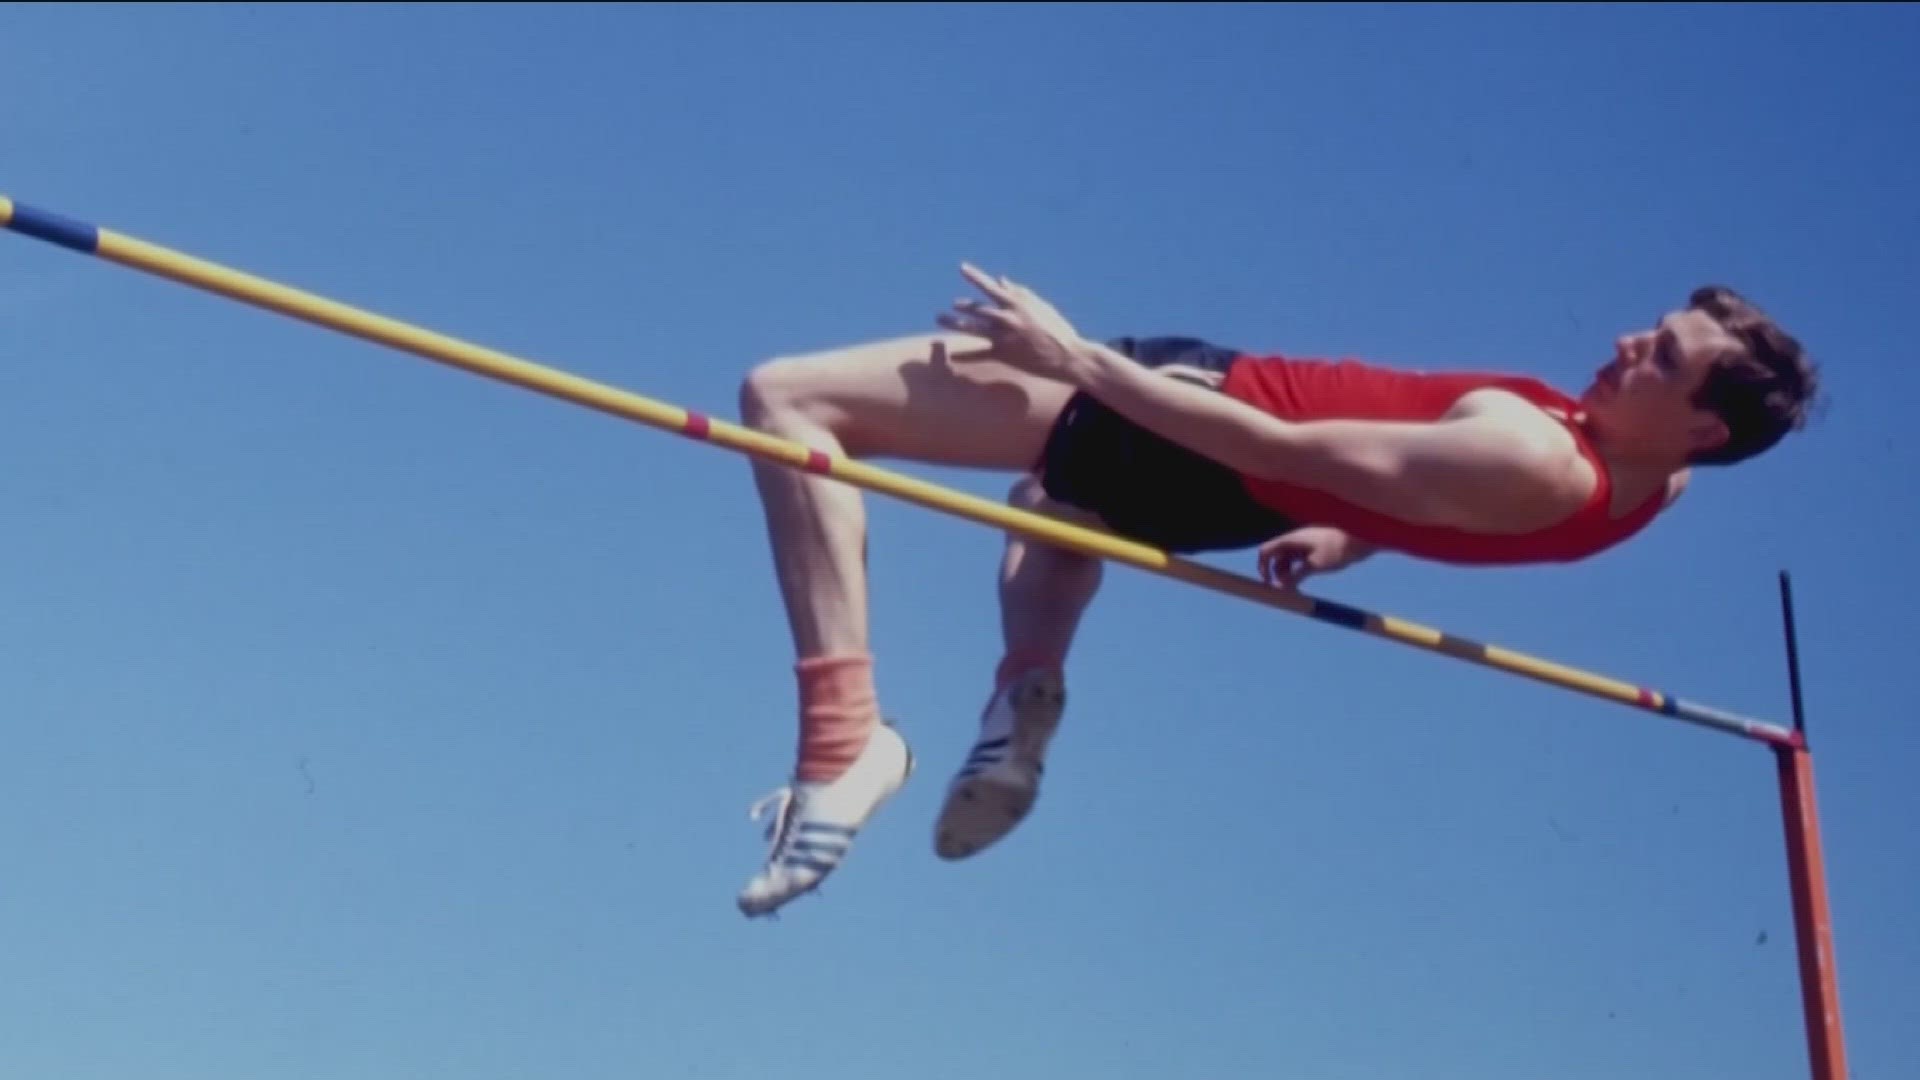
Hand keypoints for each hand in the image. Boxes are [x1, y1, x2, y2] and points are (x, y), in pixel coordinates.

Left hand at [934, 263, 1088, 382]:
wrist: (1068, 356)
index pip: (990, 287)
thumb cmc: (1057, 329)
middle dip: (962, 306)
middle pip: (977, 309)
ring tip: (939, 319)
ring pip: (972, 328)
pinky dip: (965, 355)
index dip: (975, 277)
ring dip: (954, 323)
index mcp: (1017, 304)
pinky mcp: (1004, 354)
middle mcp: (1007, 318)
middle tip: (951, 305)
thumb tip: (1001, 280)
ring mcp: (1003, 336)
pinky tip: (952, 356)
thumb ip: (1019, 292)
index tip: (962, 268)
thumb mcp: (1040, 306)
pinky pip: (980, 353)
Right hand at [1256, 526, 1371, 590]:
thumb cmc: (1338, 549)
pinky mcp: (1315, 550)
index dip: (1263, 567)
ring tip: (1296, 591)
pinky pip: (1299, 562)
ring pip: (1288, 562)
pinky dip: (1298, 573)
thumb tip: (1281, 588)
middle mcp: (1296, 541)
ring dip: (1288, 576)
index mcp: (1292, 539)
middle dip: (1278, 576)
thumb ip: (1296, 576)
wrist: (1362, 538)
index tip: (1269, 584)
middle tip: (1287, 592)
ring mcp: (1305, 545)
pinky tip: (1304, 581)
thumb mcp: (1315, 565)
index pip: (1266, 551)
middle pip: (1276, 559)